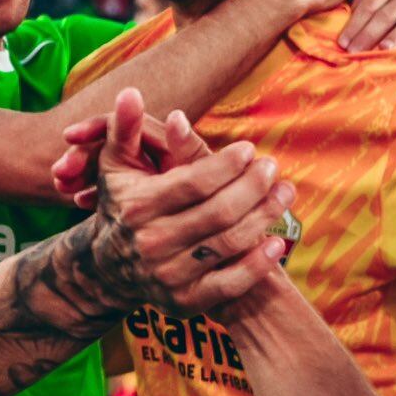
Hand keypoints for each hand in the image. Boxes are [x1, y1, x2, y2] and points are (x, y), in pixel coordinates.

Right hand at [84, 89, 292, 313]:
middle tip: (273, 167)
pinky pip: (230, 285)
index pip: (192, 183)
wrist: (109, 269)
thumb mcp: (117, 166)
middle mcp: (151, 244)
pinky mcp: (186, 303)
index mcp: (138, 207)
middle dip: (253, 186)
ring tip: (286, 192)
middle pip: (218, 212)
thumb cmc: (123, 205)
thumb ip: (126, 129)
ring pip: (229, 243)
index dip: (225, 165)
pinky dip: (258, 265)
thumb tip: (131, 91)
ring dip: (265, 217)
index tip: (249, 149)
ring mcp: (169, 277)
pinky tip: (278, 242)